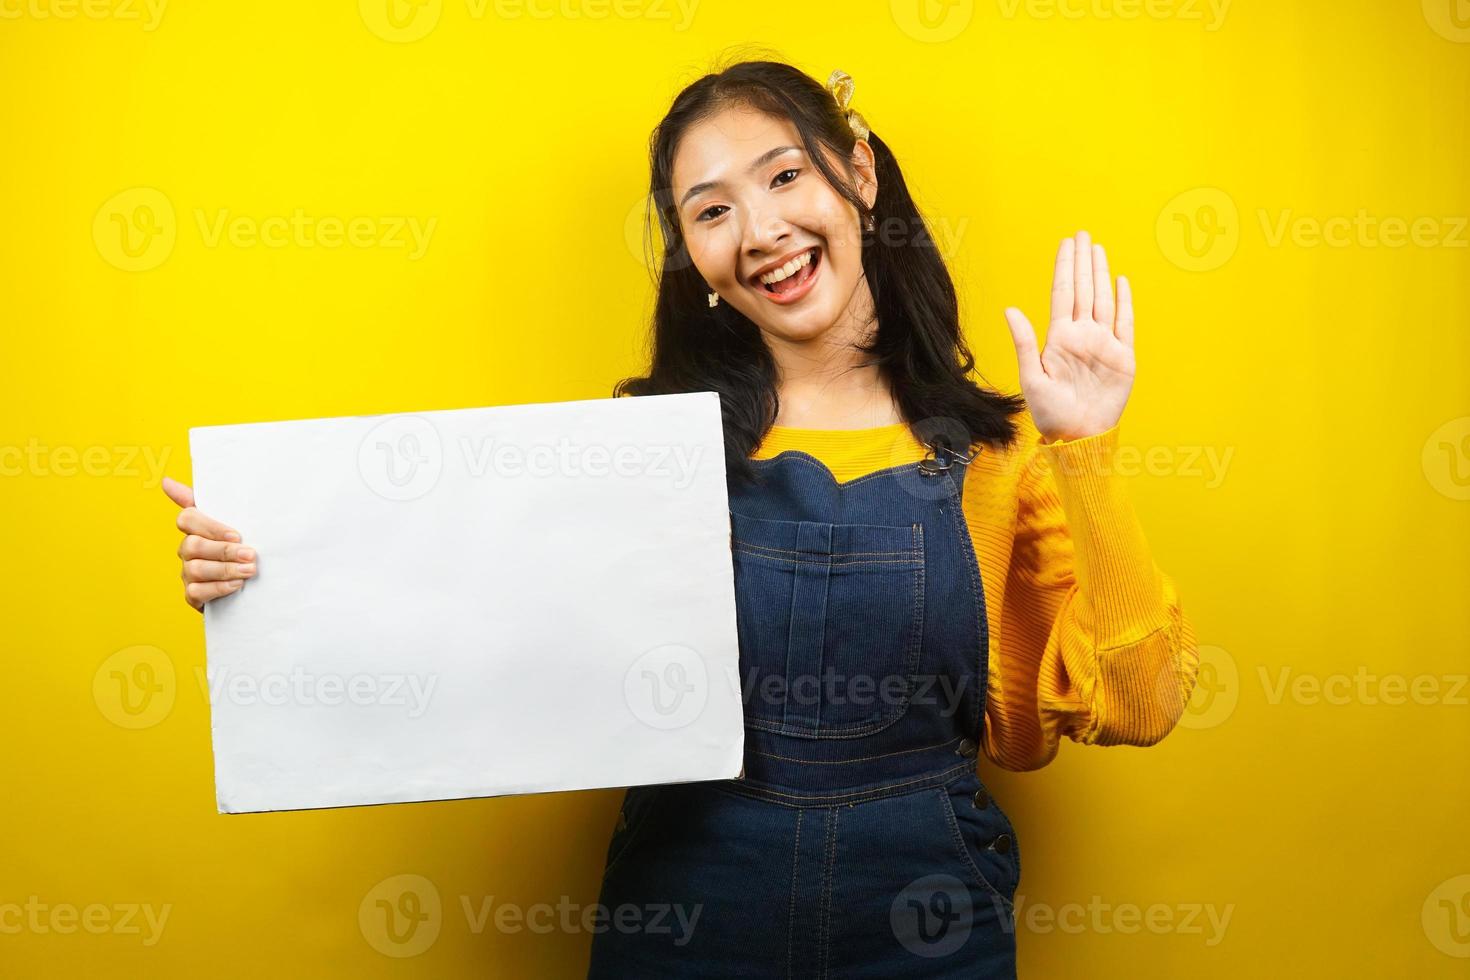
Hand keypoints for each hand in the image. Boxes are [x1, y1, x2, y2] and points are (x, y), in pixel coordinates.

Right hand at [162, 476, 256, 612]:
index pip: (187, 519)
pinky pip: (197, 591)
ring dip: (226, 570)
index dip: (210, 527)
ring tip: (249, 570)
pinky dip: (219, 588)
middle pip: (193, 545)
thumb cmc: (238, 546)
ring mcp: (187, 573)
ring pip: (196, 569)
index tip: (236, 535)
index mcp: (195, 529)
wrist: (247, 584)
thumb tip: (166, 481)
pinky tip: (236, 585)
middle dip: (224, 551)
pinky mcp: (192, 594)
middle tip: (250, 555)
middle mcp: (187, 550)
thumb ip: (206, 501)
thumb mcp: (231, 522)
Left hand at [1003, 230, 1135, 442]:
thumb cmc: (1050, 413)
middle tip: (1083, 235)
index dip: (1065, 268)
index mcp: (1060, 338)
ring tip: (1098, 249)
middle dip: (1083, 262)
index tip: (1066, 244)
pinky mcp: (1123, 357)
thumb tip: (1010, 309)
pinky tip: (1121, 282)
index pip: (1063, 294)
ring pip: (1103, 300)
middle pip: (1083, 290)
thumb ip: (1024, 343)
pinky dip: (1125, 302)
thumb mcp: (1031, 377)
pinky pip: (1126, 324)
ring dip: (1101, 274)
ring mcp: (1104, 344)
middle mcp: (1083, 336)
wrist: (1078, 436)